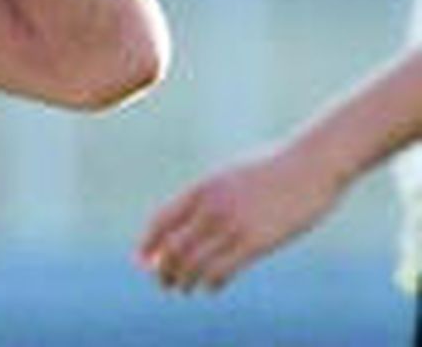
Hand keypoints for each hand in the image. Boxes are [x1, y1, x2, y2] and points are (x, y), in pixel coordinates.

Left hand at [137, 146, 343, 292]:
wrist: (311, 163)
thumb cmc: (275, 167)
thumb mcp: (232, 175)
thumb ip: (212, 194)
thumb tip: (198, 212)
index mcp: (202, 188)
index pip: (161, 220)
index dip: (148, 243)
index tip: (141, 260)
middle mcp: (211, 206)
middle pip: (174, 246)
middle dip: (163, 268)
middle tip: (161, 283)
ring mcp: (233, 224)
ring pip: (195, 262)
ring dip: (185, 280)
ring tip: (182, 289)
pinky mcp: (257, 241)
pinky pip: (224, 269)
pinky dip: (212, 282)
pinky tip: (210, 288)